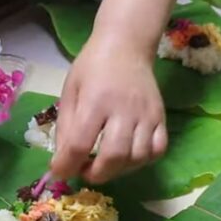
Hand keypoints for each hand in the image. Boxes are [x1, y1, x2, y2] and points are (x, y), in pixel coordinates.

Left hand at [51, 35, 167, 183]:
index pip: (80, 144)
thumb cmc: (93, 66)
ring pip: (138, 157)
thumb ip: (65, 127)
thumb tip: (63, 161)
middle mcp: (124, 109)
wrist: (127, 46)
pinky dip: (143, 161)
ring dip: (119, 170)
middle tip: (85, 171)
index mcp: (95, 101)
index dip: (67, 166)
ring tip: (105, 164)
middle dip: (96, 174)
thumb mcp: (70, 91)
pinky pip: (158, 149)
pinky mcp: (161, 117)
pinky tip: (129, 156)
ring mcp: (147, 114)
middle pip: (114, 156)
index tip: (60, 173)